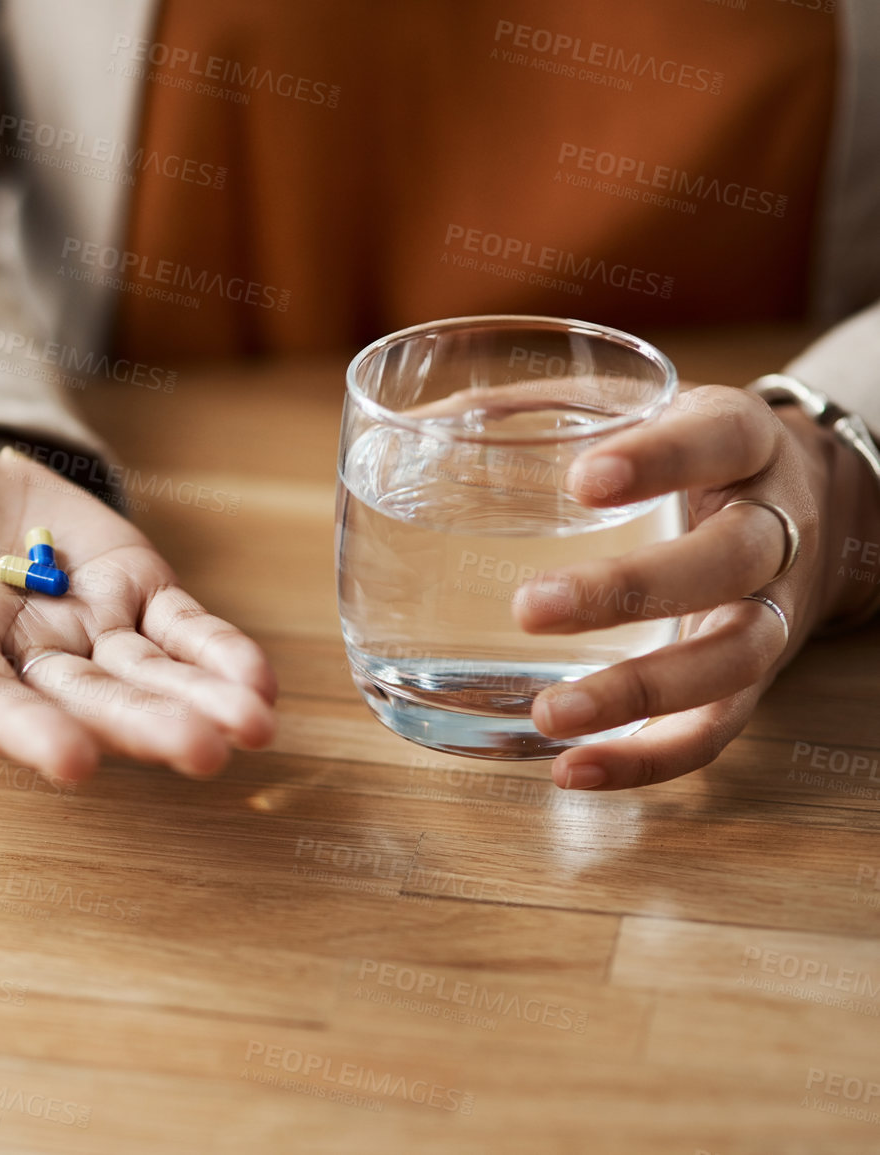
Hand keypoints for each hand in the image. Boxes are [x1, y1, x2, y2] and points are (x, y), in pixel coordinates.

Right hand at [0, 432, 277, 783]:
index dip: (23, 734)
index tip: (69, 765)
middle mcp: (19, 653)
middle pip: (84, 700)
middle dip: (142, 725)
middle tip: (206, 751)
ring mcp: (82, 625)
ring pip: (146, 673)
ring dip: (199, 700)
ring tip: (256, 728)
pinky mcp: (130, 585)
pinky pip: (182, 627)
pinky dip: (219, 653)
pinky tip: (264, 685)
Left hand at [510, 385, 850, 789]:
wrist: (811, 506)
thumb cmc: (682, 452)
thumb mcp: (634, 411)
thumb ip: (536, 413)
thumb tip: (411, 428)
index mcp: (741, 438)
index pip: (717, 438)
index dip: (660, 459)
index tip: (582, 482)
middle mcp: (774, 524)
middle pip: (729, 558)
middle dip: (632, 589)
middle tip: (529, 609)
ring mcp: (772, 607)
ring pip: (734, 657)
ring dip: (640, 692)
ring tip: (549, 714)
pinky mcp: (756, 679)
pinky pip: (716, 730)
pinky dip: (650, 759)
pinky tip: (572, 770)